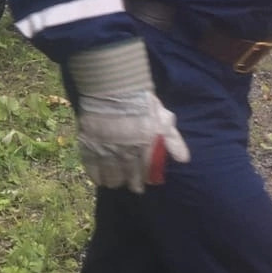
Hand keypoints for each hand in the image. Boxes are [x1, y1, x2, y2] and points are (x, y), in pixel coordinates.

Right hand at [68, 37, 190, 193]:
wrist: (112, 87)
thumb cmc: (141, 101)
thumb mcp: (163, 119)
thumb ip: (173, 141)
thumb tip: (184, 160)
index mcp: (143, 149)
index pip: (143, 175)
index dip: (143, 182)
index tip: (142, 185)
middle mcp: (123, 154)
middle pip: (125, 178)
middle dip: (128, 183)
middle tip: (129, 185)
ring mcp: (104, 151)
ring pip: (108, 176)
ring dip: (112, 181)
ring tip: (113, 182)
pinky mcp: (88, 145)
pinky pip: (90, 167)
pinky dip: (94, 175)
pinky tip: (97, 177)